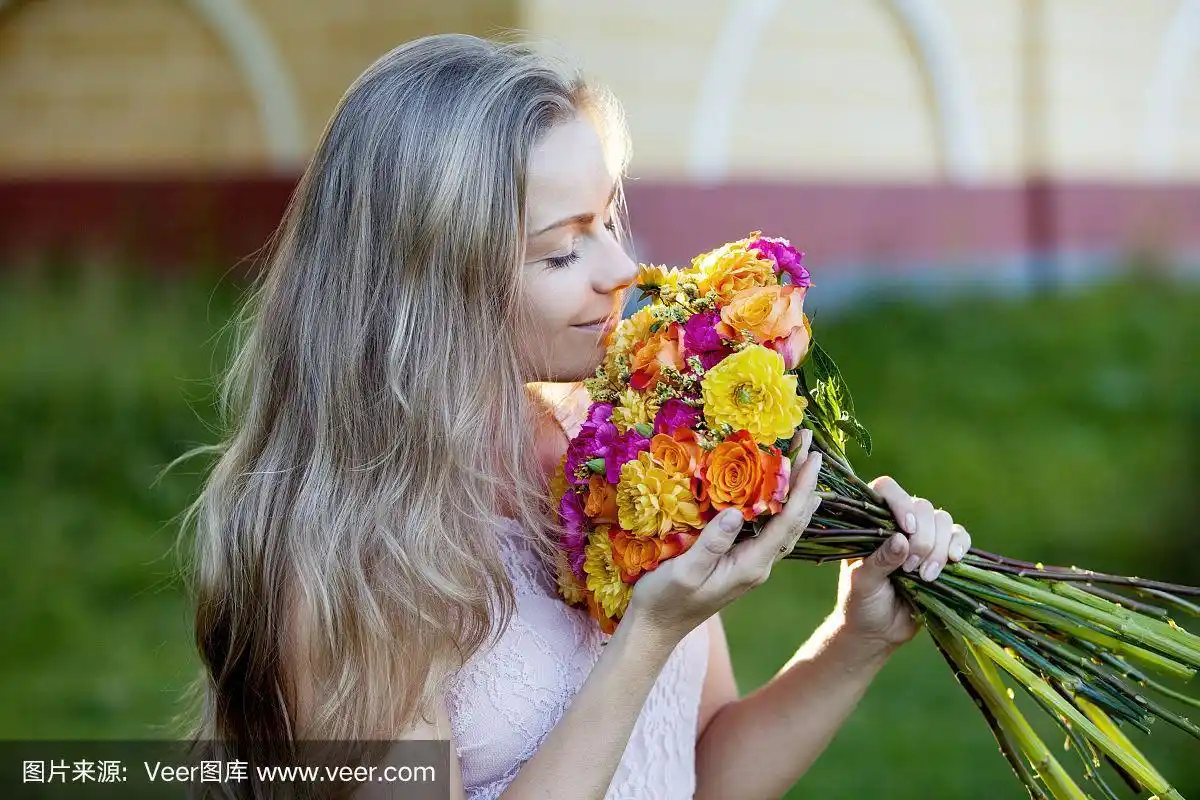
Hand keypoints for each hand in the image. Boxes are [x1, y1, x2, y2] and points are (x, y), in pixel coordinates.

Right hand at [628, 429, 824, 642]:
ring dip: (794, 491)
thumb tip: (734, 512)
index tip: (812, 456)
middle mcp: (759, 563)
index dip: (802, 487)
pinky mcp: (739, 560)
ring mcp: (750, 562)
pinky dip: (776, 503)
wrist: (656, 628)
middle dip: (805, 482)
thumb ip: (711, 544)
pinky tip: (773, 489)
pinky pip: (767, 527)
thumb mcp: (685, 572)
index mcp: (751, 565)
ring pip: (784, 523)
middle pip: (793, 519)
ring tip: (800, 459)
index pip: (788, 521)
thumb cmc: (666, 601)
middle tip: (810, 445)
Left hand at [832, 476, 971, 653]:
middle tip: (909, 569)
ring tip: (925, 576)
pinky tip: (954, 561)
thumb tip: (901, 539)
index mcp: (871, 522)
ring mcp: (923, 537)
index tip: (907, 529)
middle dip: (922, 540)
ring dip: (939, 548)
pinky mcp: (943, 553)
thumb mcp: (862, 583)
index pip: (887, 489)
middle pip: (922, 507)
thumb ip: (879, 561)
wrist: (878, 631)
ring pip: (943, 521)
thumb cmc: (861, 603)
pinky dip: (959, 545)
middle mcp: (899, 523)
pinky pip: (959, 537)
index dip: (900, 502)